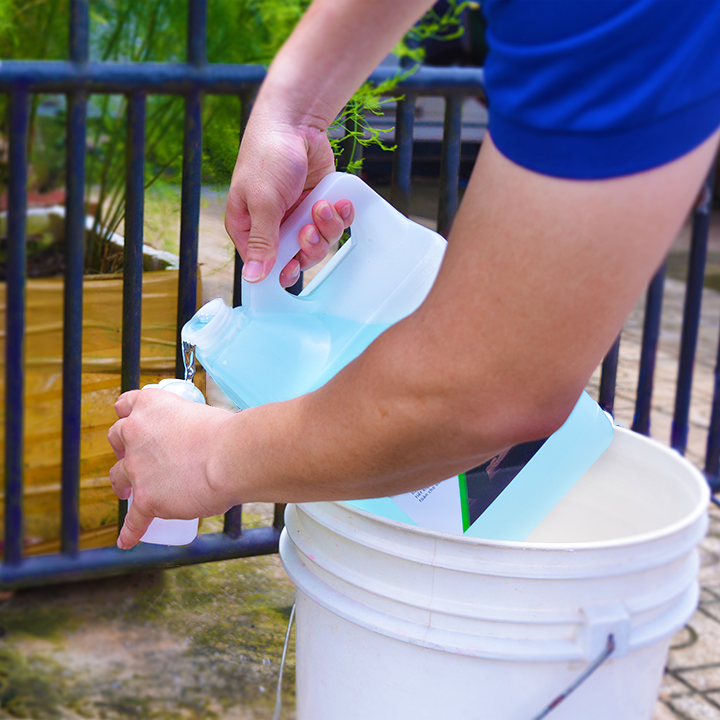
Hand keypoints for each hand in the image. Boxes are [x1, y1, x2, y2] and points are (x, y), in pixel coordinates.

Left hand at [108, 388, 234, 549]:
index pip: (126, 404)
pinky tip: (127, 540)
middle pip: (116, 438)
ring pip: (117, 476)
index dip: (127, 414)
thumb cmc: (228, 433)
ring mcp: (137, 468)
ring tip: (126, 491)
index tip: (130, 420)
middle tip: (136, 455)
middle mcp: (135, 433)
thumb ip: (191, 425)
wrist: (231, 456)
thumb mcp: (203, 414)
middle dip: (123, 447)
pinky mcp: (146, 499)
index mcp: (150, 405)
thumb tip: (200, 442)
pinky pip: (133, 519)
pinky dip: (130, 531)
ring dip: (121, 484)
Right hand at [225, 114, 353, 286]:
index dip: (281, 270)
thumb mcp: (263, 202)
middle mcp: (273, 226)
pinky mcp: (317, 206)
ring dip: (326, 227)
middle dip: (309, 245)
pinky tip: (338, 203)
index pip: (263, 265)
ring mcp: (297, 216)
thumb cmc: (268, 156)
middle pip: (297, 258)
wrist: (296, 123)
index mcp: (248, 227)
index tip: (294, 266)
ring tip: (323, 205)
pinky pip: (334, 225)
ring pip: (319, 243)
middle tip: (309, 228)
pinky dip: (340, 216)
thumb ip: (261, 240)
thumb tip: (252, 276)